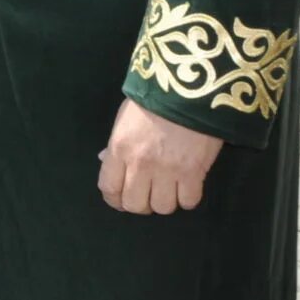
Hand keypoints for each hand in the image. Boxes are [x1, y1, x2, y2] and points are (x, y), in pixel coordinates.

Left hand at [97, 97, 223, 214]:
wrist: (188, 91)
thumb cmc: (153, 101)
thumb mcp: (125, 119)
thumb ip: (115, 145)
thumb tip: (105, 161)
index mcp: (120, 149)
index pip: (109, 188)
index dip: (114, 199)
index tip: (120, 200)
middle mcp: (140, 164)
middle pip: (135, 204)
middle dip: (139, 205)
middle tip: (147, 196)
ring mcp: (168, 170)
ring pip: (163, 207)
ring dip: (165, 202)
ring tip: (168, 191)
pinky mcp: (194, 173)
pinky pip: (189, 201)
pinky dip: (187, 198)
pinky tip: (187, 187)